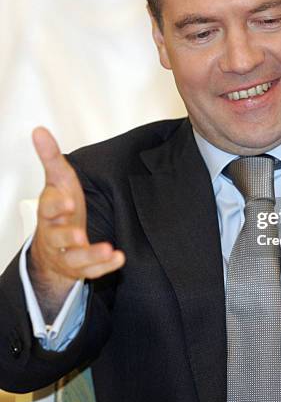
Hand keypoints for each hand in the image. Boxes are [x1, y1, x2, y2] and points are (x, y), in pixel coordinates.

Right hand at [29, 127, 124, 306]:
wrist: (54, 243)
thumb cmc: (60, 207)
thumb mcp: (58, 180)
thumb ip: (51, 157)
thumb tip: (39, 130)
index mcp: (49, 212)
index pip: (48, 209)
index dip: (57, 206)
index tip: (68, 203)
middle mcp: (55, 235)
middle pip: (57, 237)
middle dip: (67, 236)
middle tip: (79, 234)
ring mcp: (67, 253)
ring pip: (75, 258)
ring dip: (91, 255)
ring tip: (107, 250)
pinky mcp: (81, 267)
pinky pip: (91, 271)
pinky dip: (104, 267)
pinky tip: (119, 258)